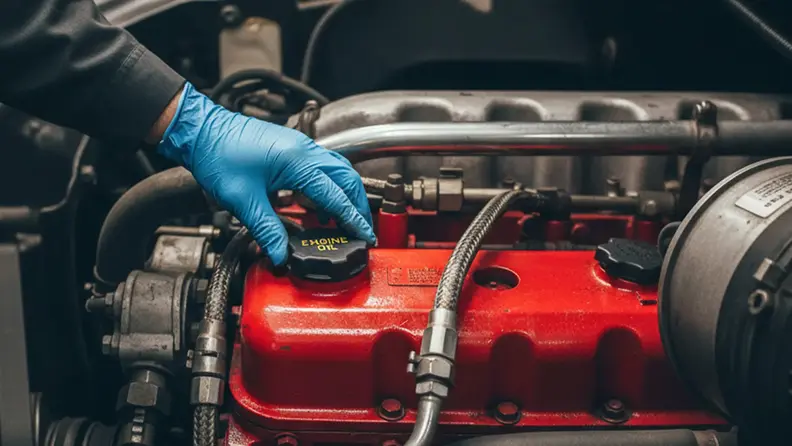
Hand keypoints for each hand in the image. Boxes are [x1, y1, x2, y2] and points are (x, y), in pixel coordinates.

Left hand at [156, 82, 374, 264]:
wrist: (200, 130)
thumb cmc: (217, 155)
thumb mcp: (242, 200)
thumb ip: (266, 230)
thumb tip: (279, 254)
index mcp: (297, 161)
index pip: (335, 194)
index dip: (352, 218)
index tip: (365, 234)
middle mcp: (303, 150)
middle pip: (346, 177)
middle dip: (357, 203)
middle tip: (361, 227)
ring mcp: (298, 146)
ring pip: (337, 169)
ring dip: (345, 193)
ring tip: (344, 218)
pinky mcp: (290, 148)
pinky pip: (321, 166)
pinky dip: (329, 185)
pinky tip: (319, 203)